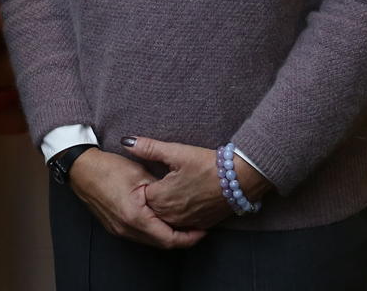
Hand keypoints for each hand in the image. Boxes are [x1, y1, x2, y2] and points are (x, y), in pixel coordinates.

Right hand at [67, 148, 203, 249]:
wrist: (81, 169)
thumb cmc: (108, 168)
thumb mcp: (140, 174)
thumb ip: (161, 190)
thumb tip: (180, 197)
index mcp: (135, 217)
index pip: (168, 238)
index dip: (189, 237)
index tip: (203, 230)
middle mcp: (127, 229)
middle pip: (161, 243)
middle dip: (182, 238)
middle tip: (198, 228)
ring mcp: (120, 230)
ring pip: (151, 240)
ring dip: (168, 235)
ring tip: (184, 224)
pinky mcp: (116, 227)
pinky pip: (140, 235)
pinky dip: (155, 231)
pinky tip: (162, 221)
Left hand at [126, 135, 261, 232]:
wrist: (240, 179)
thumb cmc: (207, 164)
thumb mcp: (176, 152)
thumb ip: (149, 147)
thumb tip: (126, 141)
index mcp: (161, 198)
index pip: (141, 197)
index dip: (141, 186)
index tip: (144, 176)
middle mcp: (172, 214)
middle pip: (152, 210)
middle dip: (151, 199)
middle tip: (158, 183)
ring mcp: (187, 221)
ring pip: (167, 219)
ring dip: (164, 208)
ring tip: (170, 192)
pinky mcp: (201, 223)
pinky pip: (184, 224)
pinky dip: (180, 215)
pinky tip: (183, 203)